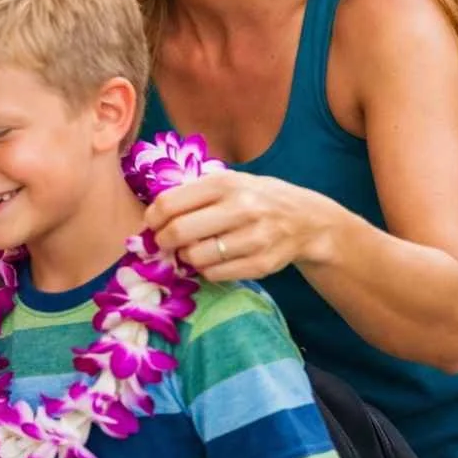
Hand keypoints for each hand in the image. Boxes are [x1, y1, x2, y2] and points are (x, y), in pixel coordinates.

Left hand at [145, 170, 336, 281]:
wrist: (306, 220)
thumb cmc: (255, 198)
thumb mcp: (228, 182)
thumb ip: (193, 193)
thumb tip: (151, 214)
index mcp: (225, 183)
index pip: (169, 203)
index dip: (152, 218)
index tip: (151, 224)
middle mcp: (241, 208)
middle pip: (179, 232)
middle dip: (162, 241)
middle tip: (163, 242)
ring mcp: (254, 238)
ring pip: (195, 257)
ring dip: (185, 257)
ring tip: (191, 250)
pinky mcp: (262, 264)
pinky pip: (214, 274)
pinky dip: (205, 270)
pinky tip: (212, 260)